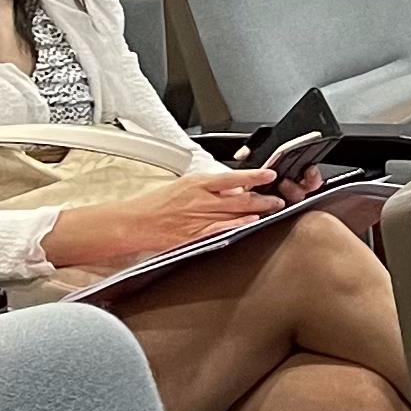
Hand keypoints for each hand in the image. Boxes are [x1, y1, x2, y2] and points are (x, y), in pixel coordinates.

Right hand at [45, 168, 279, 266]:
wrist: (130, 222)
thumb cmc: (153, 204)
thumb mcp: (181, 186)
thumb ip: (207, 187)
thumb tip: (230, 188)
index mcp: (195, 183)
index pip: (231, 177)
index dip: (254, 176)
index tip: (270, 175)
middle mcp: (199, 199)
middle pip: (239, 197)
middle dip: (263, 197)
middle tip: (280, 197)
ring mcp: (197, 218)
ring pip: (233, 213)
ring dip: (256, 210)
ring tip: (273, 209)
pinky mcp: (192, 235)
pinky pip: (219, 230)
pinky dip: (237, 227)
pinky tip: (250, 225)